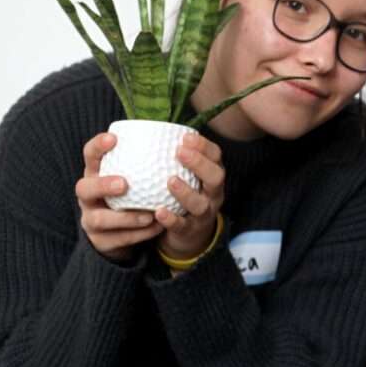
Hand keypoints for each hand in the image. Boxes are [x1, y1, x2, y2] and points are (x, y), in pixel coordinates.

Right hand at [75, 132, 163, 262]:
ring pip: (99, 219)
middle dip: (103, 185)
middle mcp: (88, 196)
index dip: (98, 146)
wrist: (121, 234)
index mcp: (96, 174)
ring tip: (148, 216)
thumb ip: (147, 163)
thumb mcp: (135, 177)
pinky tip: (156, 228)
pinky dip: (138, 235)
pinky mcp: (100, 241)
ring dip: (125, 217)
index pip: (90, 156)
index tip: (114, 138)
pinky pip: (118, 240)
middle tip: (124, 184)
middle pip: (83, 188)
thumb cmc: (132, 197)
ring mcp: (90, 220)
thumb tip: (182, 139)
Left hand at [155, 132, 225, 260]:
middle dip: (200, 164)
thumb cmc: (183, 197)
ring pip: (201, 204)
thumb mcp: (187, 176)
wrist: (190, 236)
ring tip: (171, 181)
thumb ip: (174, 158)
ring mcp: (203, 214)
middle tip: (180, 152)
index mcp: (212, 176)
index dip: (204, 146)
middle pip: (216, 178)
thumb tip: (148, 130)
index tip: (186, 137)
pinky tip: (159, 212)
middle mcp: (212, 194)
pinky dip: (172, 220)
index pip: (216, 157)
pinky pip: (182, 226)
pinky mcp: (190, 231)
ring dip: (186, 192)